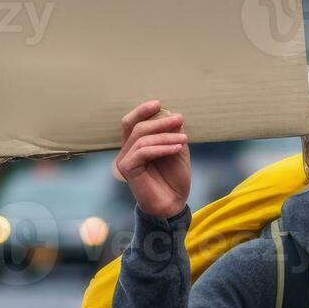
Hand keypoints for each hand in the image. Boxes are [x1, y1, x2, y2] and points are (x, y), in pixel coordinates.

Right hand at [114, 99, 188, 218]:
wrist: (172, 204)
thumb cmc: (174, 179)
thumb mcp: (176, 151)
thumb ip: (172, 134)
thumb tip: (171, 115)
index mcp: (135, 146)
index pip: (132, 123)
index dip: (142, 111)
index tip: (159, 103)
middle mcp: (126, 152)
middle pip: (137, 127)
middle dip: (160, 121)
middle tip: (180, 119)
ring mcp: (124, 160)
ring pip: (142, 138)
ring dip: (166, 136)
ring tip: (184, 139)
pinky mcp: (127, 169)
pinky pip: (144, 151)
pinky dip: (162, 147)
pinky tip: (177, 148)